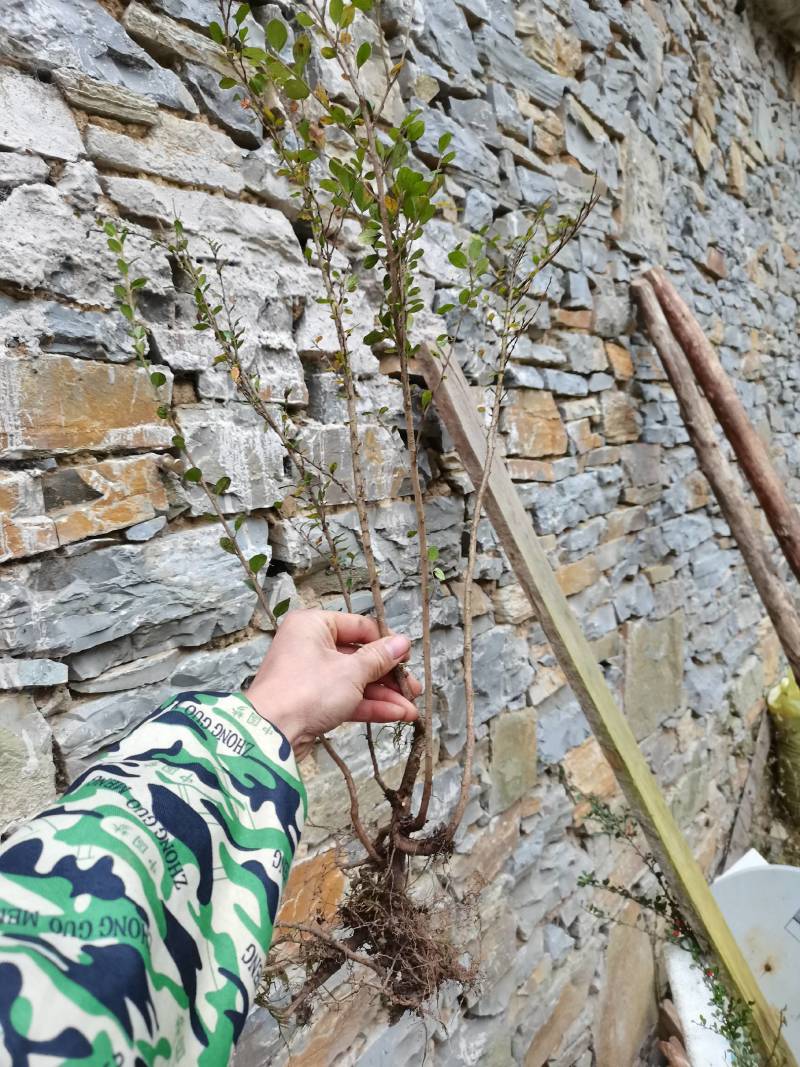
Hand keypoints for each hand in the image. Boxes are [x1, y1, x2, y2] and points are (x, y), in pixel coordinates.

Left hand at [245, 609, 420, 758]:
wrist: (271, 734)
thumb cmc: (305, 691)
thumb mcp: (351, 671)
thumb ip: (379, 658)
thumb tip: (402, 643)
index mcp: (314, 626)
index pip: (359, 627)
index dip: (386, 643)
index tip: (407, 657)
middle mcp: (311, 646)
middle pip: (359, 657)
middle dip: (389, 676)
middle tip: (412, 688)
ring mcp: (311, 675)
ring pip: (355, 681)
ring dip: (384, 695)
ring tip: (411, 709)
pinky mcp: (312, 701)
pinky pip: (346, 698)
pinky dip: (370, 706)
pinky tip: (396, 715)